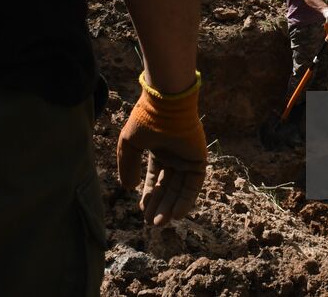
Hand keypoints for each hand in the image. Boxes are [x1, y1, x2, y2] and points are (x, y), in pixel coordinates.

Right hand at [117, 79, 207, 225]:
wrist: (166, 104)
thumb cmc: (147, 119)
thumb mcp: (129, 144)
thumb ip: (128, 166)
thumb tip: (129, 189)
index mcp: (158, 150)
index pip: (155, 178)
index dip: (149, 194)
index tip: (142, 209)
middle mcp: (174, 156)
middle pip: (167, 187)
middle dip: (159, 205)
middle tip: (151, 224)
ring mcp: (187, 159)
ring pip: (179, 189)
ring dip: (170, 206)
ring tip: (159, 222)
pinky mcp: (199, 160)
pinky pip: (193, 185)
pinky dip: (185, 200)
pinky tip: (175, 214)